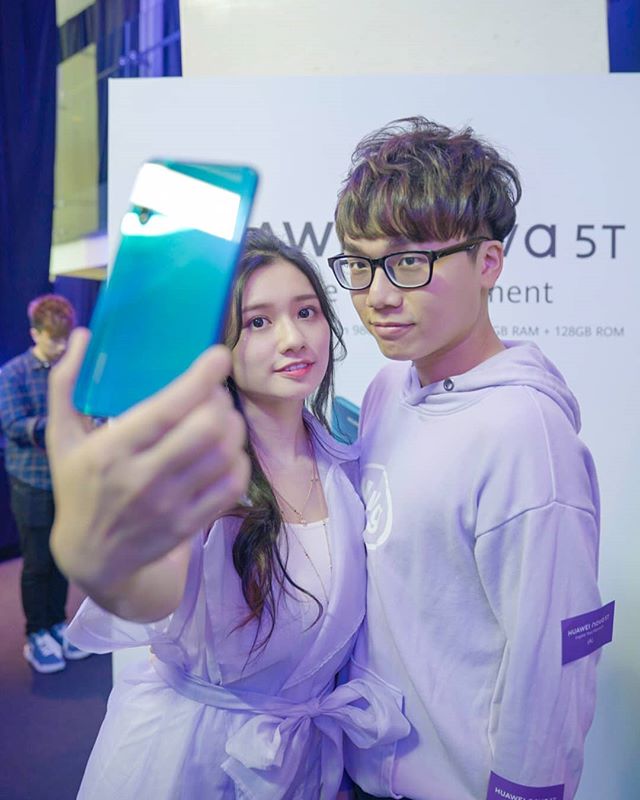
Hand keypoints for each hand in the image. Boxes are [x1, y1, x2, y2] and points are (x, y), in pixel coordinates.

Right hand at [48, 329, 249, 598]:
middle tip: (215, 392)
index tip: (219, 355)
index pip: (167, 409)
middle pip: (207, 430)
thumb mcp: (62, 436)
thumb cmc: (79, 486)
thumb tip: (83, 336)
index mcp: (111, 451)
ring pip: (225, 455)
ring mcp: (170, 506)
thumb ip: (66, 383)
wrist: (91, 555)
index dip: (200, 379)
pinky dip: (239, 461)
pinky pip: (232, 486)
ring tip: (223, 417)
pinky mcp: (189, 525)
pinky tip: (228, 450)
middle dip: (221, 400)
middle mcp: (143, 479)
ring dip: (233, 427)